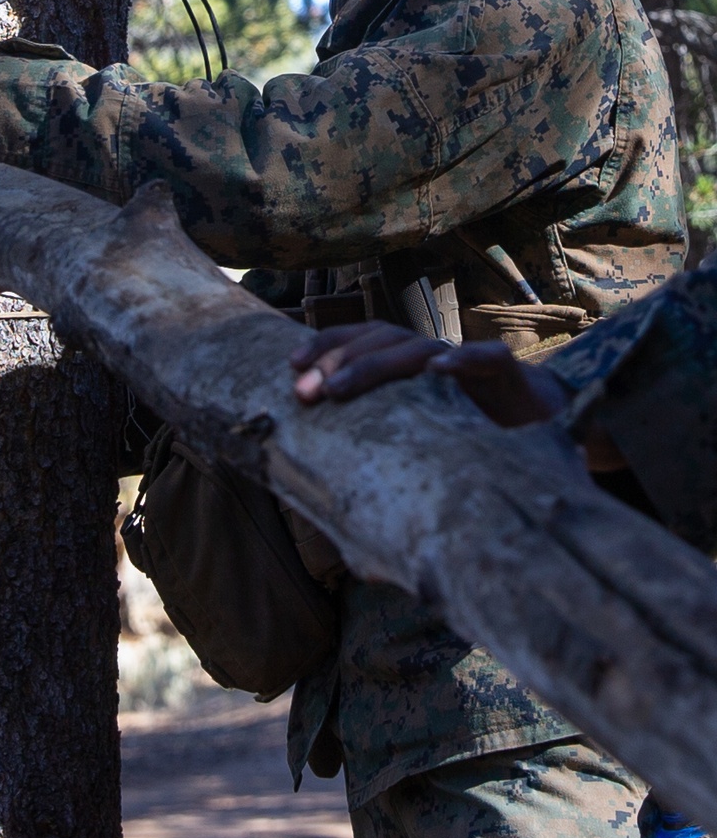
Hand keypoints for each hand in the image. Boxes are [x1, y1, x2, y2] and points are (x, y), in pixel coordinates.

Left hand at [291, 321, 570, 426]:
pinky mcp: (510, 374)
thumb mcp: (418, 441)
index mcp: (411, 367)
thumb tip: (325, 497)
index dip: (327, 346)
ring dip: (376, 363)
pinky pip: (488, 357)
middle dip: (338, 362)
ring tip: (340, 387)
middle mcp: (435, 357)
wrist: (546, 430)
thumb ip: (382, 450)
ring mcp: (470, 361)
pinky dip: (465, 359)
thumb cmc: (472, 435)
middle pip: (381, 341)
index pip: (362, 341)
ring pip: (420, 348)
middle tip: (306, 393)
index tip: (291, 369)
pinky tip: (439, 371)